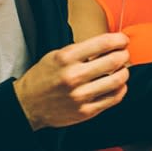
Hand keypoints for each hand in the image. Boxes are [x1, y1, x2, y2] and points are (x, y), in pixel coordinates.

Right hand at [13, 32, 130, 129]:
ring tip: (121, 69)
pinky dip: (121, 89)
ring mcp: (80, 96)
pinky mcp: (85, 112)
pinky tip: (117, 85)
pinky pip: (114, 98)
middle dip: (124, 55)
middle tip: (124, 54)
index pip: (104, 43)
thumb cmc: (43, 77)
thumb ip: (82, 50)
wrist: (26, 105)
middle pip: (114, 61)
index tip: (123, 40)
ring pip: (118, 80)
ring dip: (124, 72)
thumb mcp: (56, 55)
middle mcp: (73, 76)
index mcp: (66, 58)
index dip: (120, 40)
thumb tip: (110, 44)